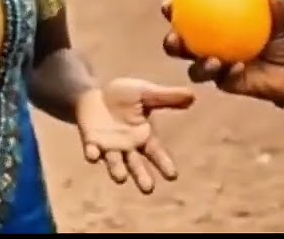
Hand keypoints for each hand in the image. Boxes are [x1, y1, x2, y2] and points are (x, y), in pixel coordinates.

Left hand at [77, 79, 194, 193]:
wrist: (95, 95)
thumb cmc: (124, 97)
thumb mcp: (146, 93)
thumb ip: (166, 97)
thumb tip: (193, 95)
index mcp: (144, 138)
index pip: (156, 153)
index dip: (164, 164)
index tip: (172, 175)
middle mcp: (128, 148)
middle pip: (136, 166)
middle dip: (141, 177)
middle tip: (148, 188)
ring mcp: (109, 147)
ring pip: (115, 163)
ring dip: (117, 170)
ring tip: (121, 177)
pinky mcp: (91, 142)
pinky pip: (92, 150)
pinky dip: (92, 153)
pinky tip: (93, 155)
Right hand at [161, 0, 283, 104]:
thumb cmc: (279, 46)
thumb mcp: (277, 27)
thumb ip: (275, 12)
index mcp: (211, 33)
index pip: (186, 22)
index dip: (172, 14)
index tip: (168, 4)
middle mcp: (208, 52)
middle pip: (180, 50)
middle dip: (171, 43)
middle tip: (175, 36)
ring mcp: (216, 71)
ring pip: (196, 71)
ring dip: (200, 65)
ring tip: (212, 60)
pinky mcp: (229, 86)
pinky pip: (226, 80)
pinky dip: (231, 72)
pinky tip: (239, 66)